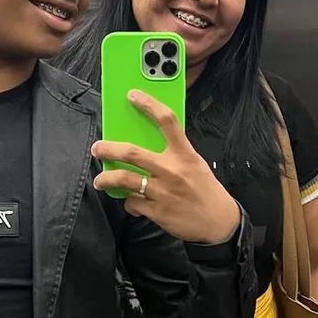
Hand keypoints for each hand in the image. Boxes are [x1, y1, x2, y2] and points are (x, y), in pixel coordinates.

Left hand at [92, 90, 240, 243]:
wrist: (219, 222)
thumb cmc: (206, 191)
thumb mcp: (195, 165)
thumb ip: (174, 155)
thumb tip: (145, 149)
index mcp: (184, 154)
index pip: (167, 121)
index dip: (148, 105)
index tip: (133, 95)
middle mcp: (172, 170)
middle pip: (133, 153)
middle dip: (109, 149)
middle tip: (98, 148)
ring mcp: (163, 191)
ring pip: (125, 179)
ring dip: (107, 179)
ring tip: (100, 180)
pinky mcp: (157, 211)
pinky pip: (133, 203)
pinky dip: (129, 202)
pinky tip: (131, 202)